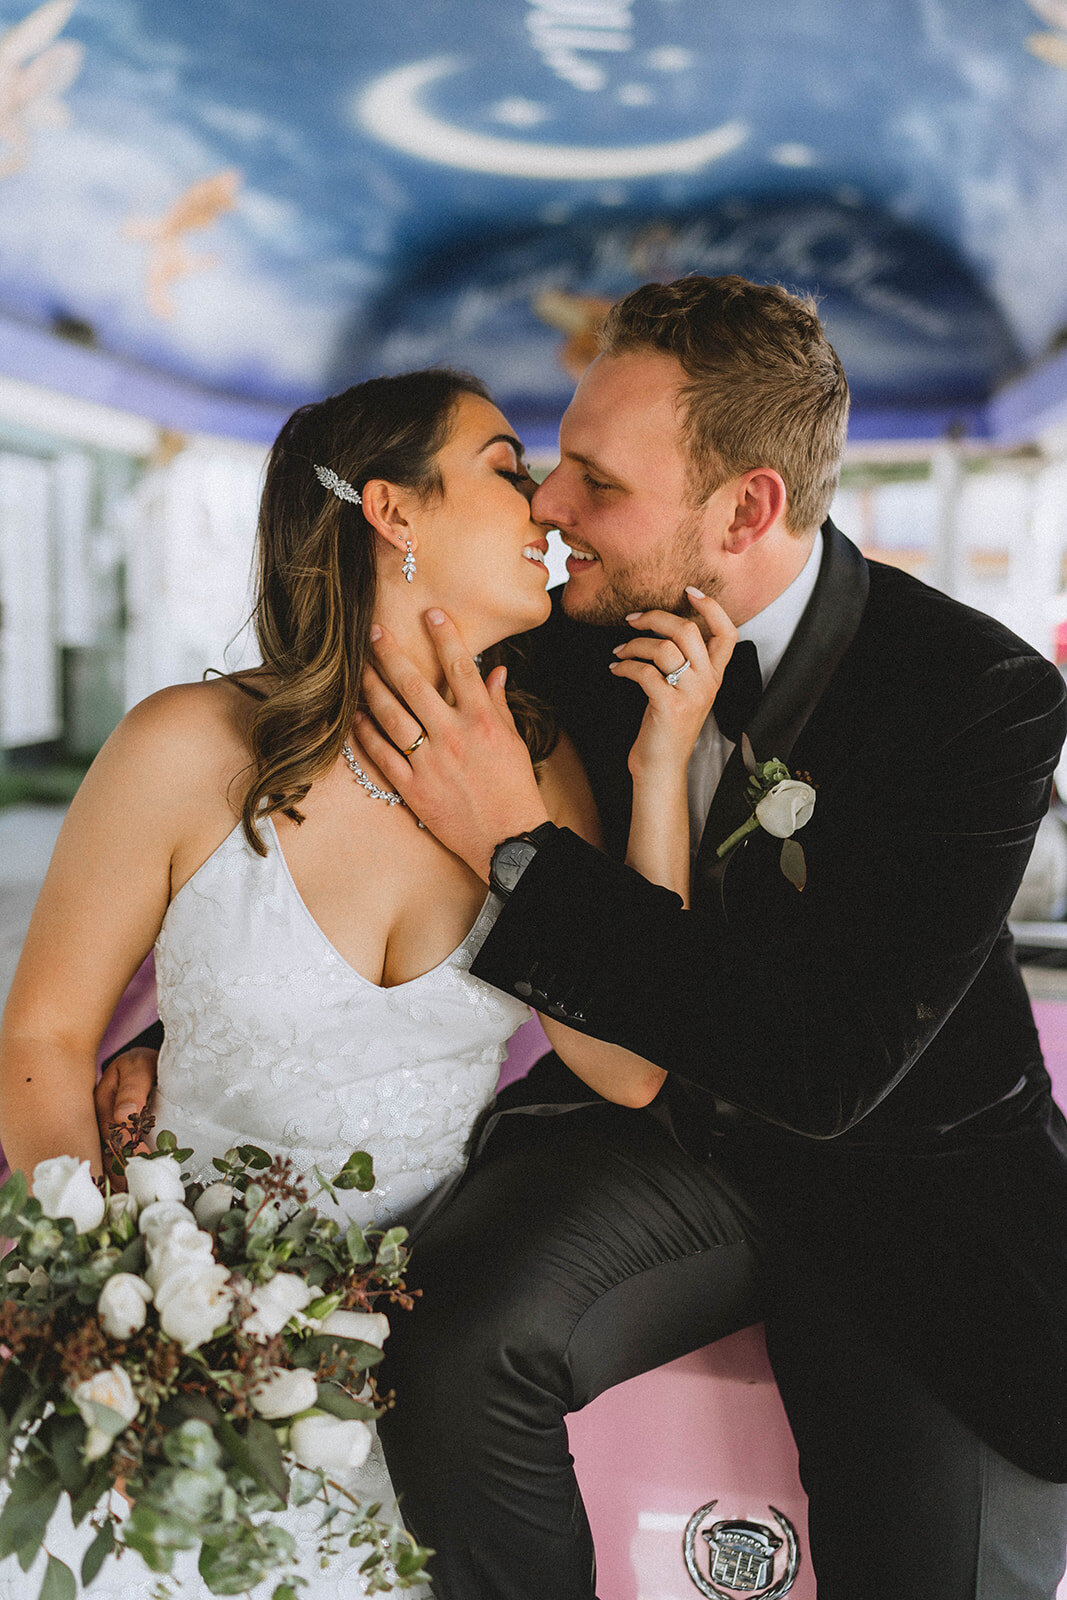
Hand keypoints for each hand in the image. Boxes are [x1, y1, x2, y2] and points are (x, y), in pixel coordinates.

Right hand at [94, 1047, 157, 1185]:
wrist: (145, 1060)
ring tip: (132, 1198)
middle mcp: (99, 1118)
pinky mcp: (115, 1134)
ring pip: (109, 1157)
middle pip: (106, 1150)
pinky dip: (123, 1172)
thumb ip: (133, 1088)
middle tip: (134, 1194)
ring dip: (120, 1176)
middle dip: (119, 1172)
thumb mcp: (139, 1067)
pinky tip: (130, 1189)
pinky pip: (115, 1156)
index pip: (112, 1132)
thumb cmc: (143, 1062)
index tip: (142, 1165)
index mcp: (101, 1101)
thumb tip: (122, 1115)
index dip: (127, 1150)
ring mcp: (105, 1127)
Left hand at [359, 610, 549, 879]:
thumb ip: (498, 704)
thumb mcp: (513, 741)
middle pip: (414, 685)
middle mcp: (454, 736)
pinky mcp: (413, 788)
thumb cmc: (515, 789)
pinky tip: (355, 717)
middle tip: (375, 632)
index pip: (461, 667)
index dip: (445, 636)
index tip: (431, 613)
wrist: (509, 839)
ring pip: (391, 716)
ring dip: (371, 689)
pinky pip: (381, 755)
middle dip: (392, 655)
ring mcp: (430, 763)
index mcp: (483, 721)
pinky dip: (366, 734)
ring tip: (358, 669)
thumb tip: (494, 672)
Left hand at [611, 588, 737, 781]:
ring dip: (633, 644)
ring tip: (619, 651)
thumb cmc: (667, 725)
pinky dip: (624, 666)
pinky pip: (644, 672)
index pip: (728, 633)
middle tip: (632, 619)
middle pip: (687, 631)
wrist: (661, 766)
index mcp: (715, 675)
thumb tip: (662, 627)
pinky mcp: (669, 706)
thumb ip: (685, 662)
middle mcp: (708, 682)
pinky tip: (616, 669)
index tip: (689, 591)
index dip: (712, 608)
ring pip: (663, 649)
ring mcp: (690, 695)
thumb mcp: (685, 691)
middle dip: (655, 617)